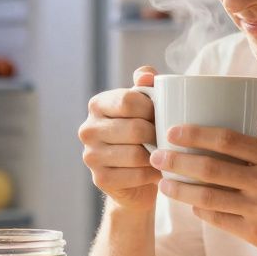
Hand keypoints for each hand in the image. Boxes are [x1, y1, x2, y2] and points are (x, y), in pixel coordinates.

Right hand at [77, 67, 160, 211]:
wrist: (136, 173)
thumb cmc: (144, 130)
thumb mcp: (146, 103)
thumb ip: (147, 83)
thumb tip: (146, 76)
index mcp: (98, 104)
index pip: (128, 100)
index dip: (152, 108)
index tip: (162, 115)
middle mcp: (88, 129)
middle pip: (134, 129)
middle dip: (158, 134)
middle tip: (168, 139)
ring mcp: (91, 156)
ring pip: (136, 154)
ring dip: (157, 156)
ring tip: (165, 154)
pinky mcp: (100, 179)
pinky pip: (136, 176)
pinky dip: (152, 174)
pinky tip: (157, 171)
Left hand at [149, 126, 256, 255]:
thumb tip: (233, 113)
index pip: (227, 139)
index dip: (195, 133)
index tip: (172, 131)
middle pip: (210, 168)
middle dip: (177, 161)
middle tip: (156, 156)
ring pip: (207, 197)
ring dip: (179, 190)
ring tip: (163, 183)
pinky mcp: (255, 234)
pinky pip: (217, 220)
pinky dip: (199, 211)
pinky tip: (189, 205)